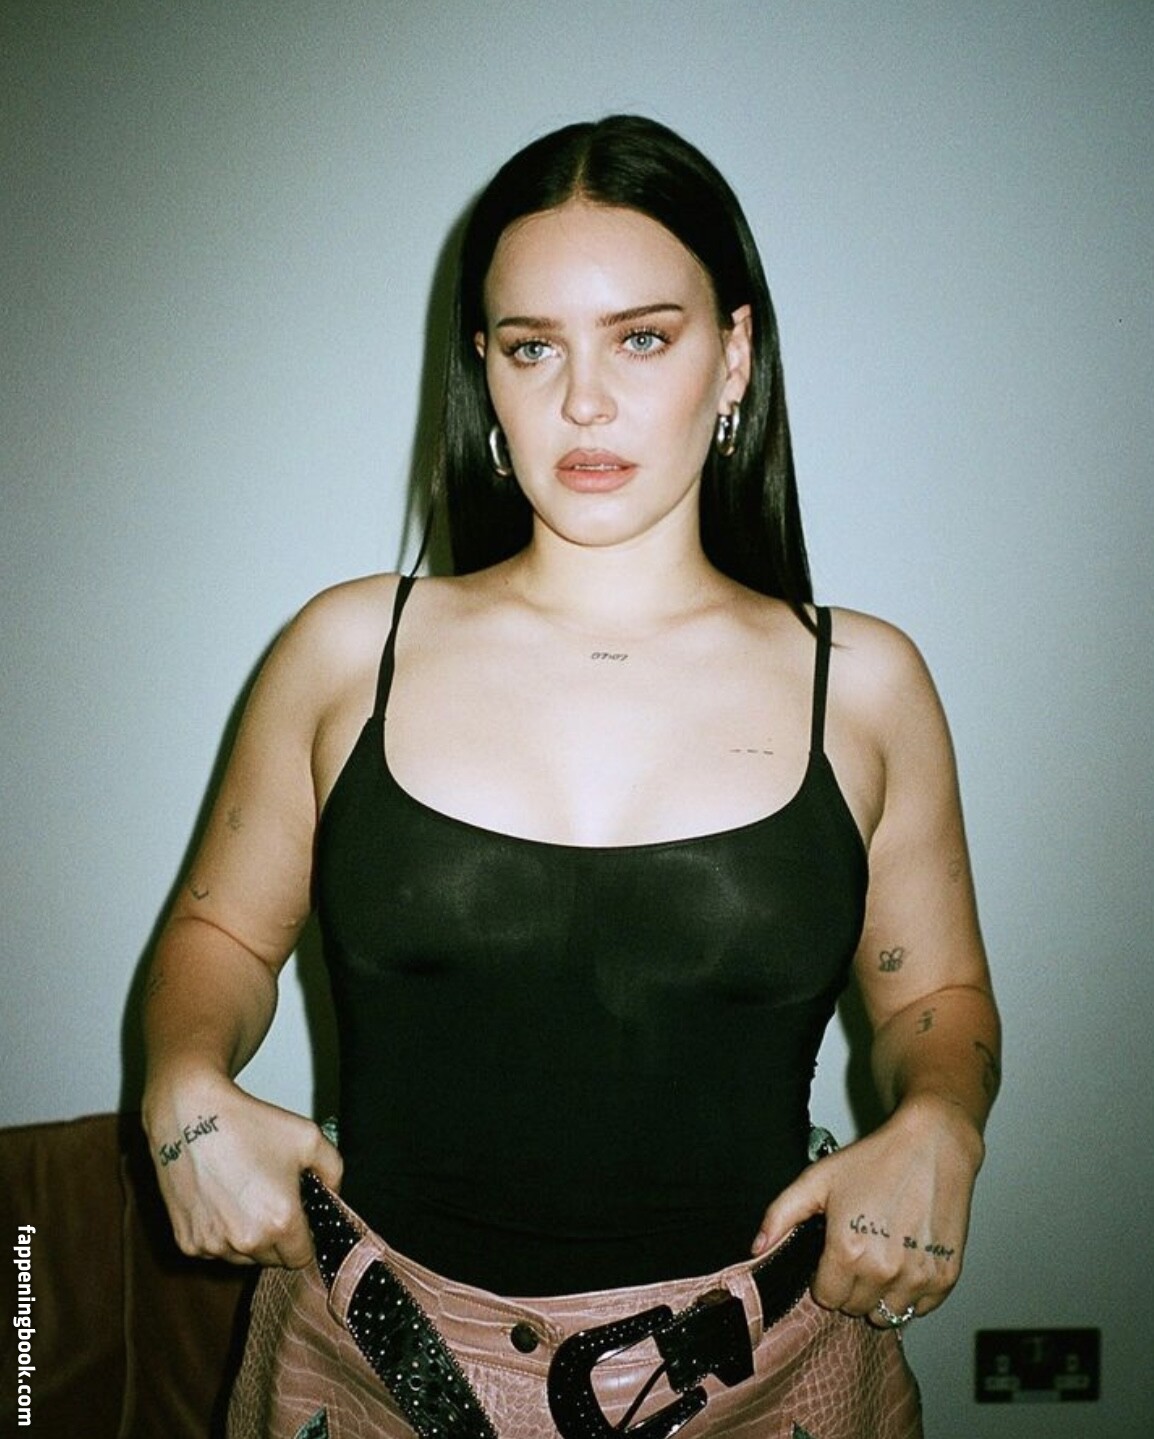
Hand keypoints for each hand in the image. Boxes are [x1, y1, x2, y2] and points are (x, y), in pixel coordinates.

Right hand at [143, 1071, 342, 1267]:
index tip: (298, 1218)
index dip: (304, 1238)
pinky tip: (220, 1199)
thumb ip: (333, 1172)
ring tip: (243, 1195)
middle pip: (272, 1259)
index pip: (302, 1258)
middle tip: (269, 1198)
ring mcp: (213, 1245)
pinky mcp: (188, 1242)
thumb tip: (332, 1196)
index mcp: (280, 1222)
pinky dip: (220, 1234)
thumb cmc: (249, 1124)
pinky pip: (214, 1249)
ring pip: (242, 1257)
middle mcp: (246, 1242)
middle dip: (277, 1237)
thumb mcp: (309, 1138)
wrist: (191, 1115)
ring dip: (247, 1238)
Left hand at [753, 1098, 983, 1324]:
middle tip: (860, 1251)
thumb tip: (756, 1248)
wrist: (932, 1145)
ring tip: (884, 1257)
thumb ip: (780, 1216)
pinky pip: (921, 1308)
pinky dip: (912, 1292)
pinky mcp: (945, 1278)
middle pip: (856, 1308)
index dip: (827, 1277)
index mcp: (847, 1251)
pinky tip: (908, 1259)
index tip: (835, 1256)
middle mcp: (883, 1271)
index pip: (828, 1298)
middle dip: (852, 1285)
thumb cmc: (875, 1160)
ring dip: (881, 1294)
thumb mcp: (817, 1179)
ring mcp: (917, 1277)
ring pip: (887, 1314)